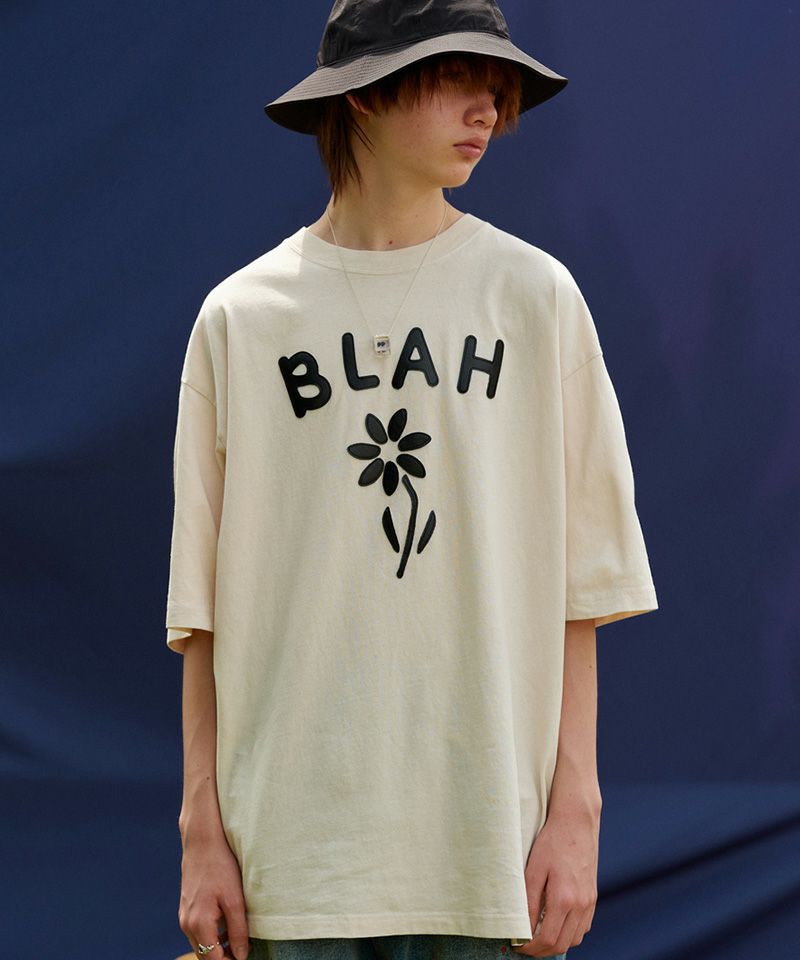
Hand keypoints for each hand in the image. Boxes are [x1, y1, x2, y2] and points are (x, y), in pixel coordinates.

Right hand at [178, 830, 249, 959]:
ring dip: (218, 947)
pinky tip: (227, 924)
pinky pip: (197, 930)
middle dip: (224, 957)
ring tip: (239, 938)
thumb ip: (238, 930)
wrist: (202, 841)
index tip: (246, 956)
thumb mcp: (235, 899)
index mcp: (198, 924)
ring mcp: (184, 916)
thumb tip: (241, 956)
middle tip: (244, 950)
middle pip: (205, 955)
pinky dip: (211, 935)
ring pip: (201, 944)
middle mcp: (186, 924)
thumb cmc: (221, 867)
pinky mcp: (185, 907)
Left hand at [511, 809, 598, 957]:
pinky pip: (583, 926)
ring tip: (538, 936)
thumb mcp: (534, 868)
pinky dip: (570, 932)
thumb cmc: (552, 842)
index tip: (518, 945)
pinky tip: (557, 923)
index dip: (531, 948)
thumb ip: (529, 900)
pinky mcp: (593, 896)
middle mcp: (580, 904)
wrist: (576, 823)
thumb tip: (522, 926)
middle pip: (562, 944)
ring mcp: (589, 901)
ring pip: (575, 938)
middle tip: (526, 945)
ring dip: (557, 943)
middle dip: (542, 950)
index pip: (547, 938)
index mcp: (564, 899)